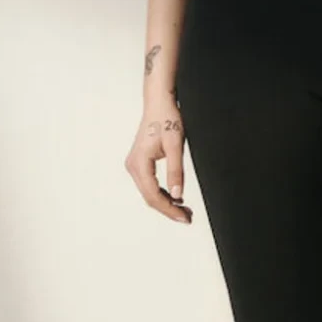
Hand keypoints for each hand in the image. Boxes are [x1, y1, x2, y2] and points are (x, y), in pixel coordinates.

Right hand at [125, 101, 193, 222]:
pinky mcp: (140, 164)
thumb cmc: (167, 119)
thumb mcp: (176, 145)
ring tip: (184, 210)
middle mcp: (133, 166)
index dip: (169, 209)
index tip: (184, 217)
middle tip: (187, 218)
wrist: (159, 104)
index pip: (153, 195)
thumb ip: (176, 171)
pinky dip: (162, 193)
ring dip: (166, 203)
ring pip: (149, 193)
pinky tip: (176, 198)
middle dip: (168, 209)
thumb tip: (178, 196)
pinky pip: (149, 185)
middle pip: (149, 197)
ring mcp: (135, 165)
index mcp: (139, 163)